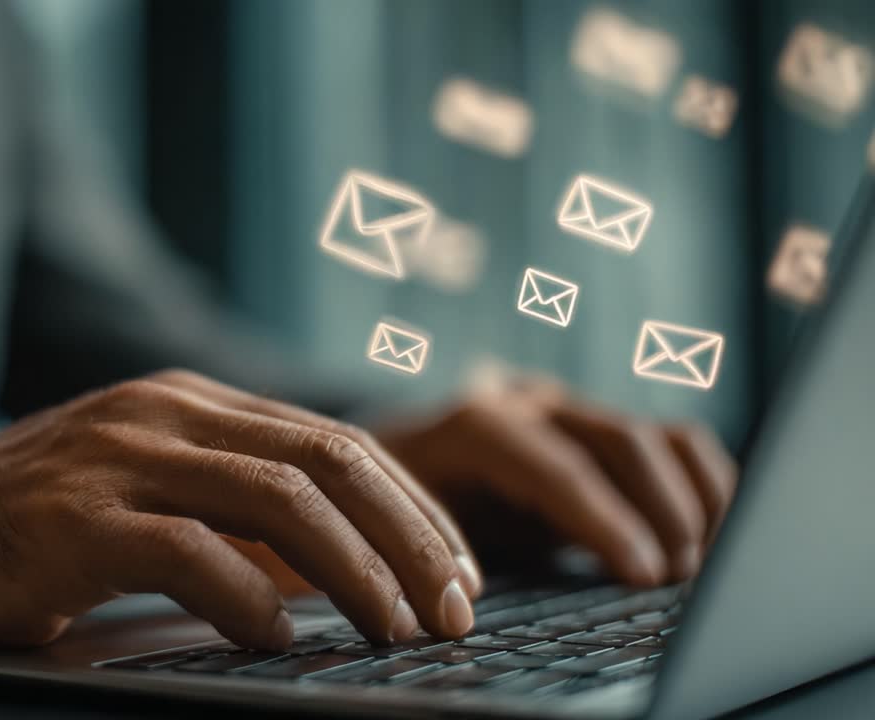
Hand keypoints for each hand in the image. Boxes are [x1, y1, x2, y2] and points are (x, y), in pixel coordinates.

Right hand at [0, 370, 481, 650]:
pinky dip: (249, 597)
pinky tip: (280, 637)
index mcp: (197, 402)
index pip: (338, 442)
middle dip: (410, 539)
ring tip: (398, 631)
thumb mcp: (154, 486)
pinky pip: (187, 551)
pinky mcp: (76, 519)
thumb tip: (345, 561)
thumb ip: (236, 500)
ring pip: (276, 500)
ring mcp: (122, 460)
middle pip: (328, 461)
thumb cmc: (46, 520)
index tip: (460, 572)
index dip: (413, 509)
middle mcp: (168, 413)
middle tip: (457, 611)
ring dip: (355, 571)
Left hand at [378, 380, 737, 585]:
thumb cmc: (398, 515)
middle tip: (682, 578)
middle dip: (662, 512)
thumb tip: (489, 601)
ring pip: (660, 436)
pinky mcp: (601, 429)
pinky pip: (674, 443)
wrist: (386, 474)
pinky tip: (713, 537)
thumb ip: (454, 554)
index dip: (608, 522)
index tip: (646, 575)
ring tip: (703, 564)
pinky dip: (705, 486)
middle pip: (623, 441)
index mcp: (477, 426)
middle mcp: (530, 405)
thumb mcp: (414, 534)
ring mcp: (571, 411)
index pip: (558, 467)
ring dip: (694, 499)